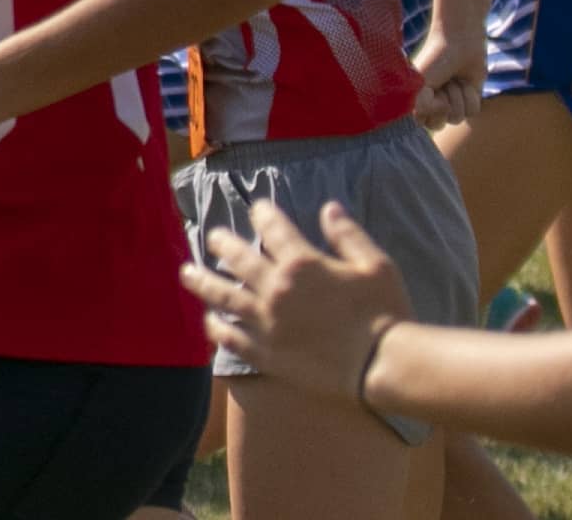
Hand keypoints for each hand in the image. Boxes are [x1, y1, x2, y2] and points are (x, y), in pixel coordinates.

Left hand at [185, 196, 408, 403]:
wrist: (382, 364)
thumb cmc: (384, 313)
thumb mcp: (375, 264)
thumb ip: (348, 235)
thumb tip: (329, 207)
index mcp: (302, 262)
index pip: (273, 227)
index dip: (263, 213)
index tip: (257, 208)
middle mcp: (276, 289)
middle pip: (238, 258)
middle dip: (222, 243)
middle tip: (213, 237)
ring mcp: (267, 322)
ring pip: (223, 296)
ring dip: (202, 281)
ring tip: (187, 273)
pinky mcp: (267, 354)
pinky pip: (232, 338)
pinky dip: (217, 327)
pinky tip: (209, 321)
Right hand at [409, 21, 486, 130]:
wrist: (459, 42)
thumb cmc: (435, 59)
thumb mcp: (419, 84)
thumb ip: (419, 108)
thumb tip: (434, 116)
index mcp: (415, 101)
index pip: (421, 123)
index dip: (428, 109)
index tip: (429, 90)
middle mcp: (432, 105)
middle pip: (439, 125)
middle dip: (444, 102)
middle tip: (443, 83)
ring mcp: (451, 104)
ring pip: (457, 119)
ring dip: (457, 96)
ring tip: (454, 79)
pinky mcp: (469, 100)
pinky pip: (473, 113)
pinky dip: (471, 96)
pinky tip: (466, 82)